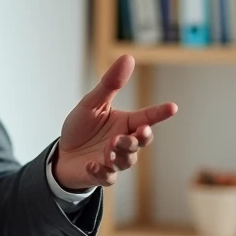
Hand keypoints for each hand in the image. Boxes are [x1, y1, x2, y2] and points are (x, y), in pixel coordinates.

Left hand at [52, 55, 177, 190]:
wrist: (62, 154)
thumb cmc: (81, 127)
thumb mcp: (92, 103)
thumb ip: (111, 84)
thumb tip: (128, 57)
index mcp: (125, 123)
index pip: (147, 117)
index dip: (159, 113)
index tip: (172, 107)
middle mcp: (123, 142)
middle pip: (140, 142)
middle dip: (137, 140)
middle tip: (126, 136)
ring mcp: (114, 160)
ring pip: (127, 161)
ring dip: (119, 154)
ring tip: (108, 148)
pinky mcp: (101, 175)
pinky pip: (108, 177)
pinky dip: (101, 171)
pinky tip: (92, 164)